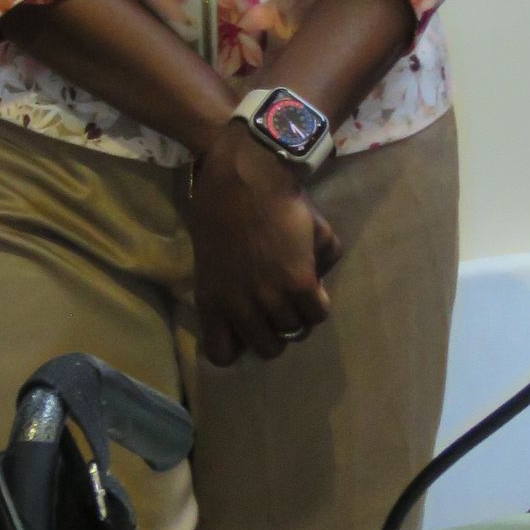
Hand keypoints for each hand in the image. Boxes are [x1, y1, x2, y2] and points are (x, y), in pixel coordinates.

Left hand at [189, 120, 342, 364]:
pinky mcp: (299, 283)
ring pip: (295, 331)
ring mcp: (269, 297)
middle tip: (280, 305)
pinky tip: (314, 281)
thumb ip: (228, 282)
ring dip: (298, 313)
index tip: (247, 328)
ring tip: (298, 289)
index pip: (222, 353)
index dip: (239, 343)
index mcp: (211, 297)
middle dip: (275, 330)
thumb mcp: (210, 252)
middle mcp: (239, 306)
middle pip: (267, 348)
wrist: (246, 175)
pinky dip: (319, 301)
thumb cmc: (221, 202)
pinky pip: (318, 313)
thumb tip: (253, 302)